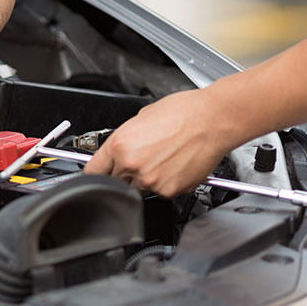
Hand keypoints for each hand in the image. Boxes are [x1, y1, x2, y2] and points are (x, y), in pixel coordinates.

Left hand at [84, 89, 233, 197]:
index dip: (95, 173)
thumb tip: (119, 150)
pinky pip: (161, 192)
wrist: (213, 119)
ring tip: (164, 158)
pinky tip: (175, 166)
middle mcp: (132, 166)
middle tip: (143, 159)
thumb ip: (125, 139)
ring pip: (139, 189)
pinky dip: (166, 183)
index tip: (97, 175)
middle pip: (116, 182)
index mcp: (119, 145)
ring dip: (146, 180)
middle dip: (124, 174)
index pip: (93, 171)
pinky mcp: (170, 191)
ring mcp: (151, 181)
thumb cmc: (183, 112)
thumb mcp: (141, 117)